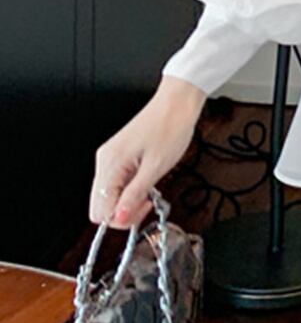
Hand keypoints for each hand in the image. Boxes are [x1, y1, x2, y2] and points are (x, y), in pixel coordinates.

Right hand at [89, 76, 206, 229]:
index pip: (100, 211)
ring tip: (150, 189)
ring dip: (128, 199)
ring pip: (109, 194)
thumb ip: (135, 194)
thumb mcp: (157, 167)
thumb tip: (120, 217)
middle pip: (101, 205)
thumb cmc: (170, 127)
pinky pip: (117, 182)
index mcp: (110, 165)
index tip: (143, 210)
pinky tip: (147, 180)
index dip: (122, 218)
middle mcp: (104, 161)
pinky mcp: (119, 155)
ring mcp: (110, 158)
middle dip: (124, 211)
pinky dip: (130, 187)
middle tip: (148, 202)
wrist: (177, 103)